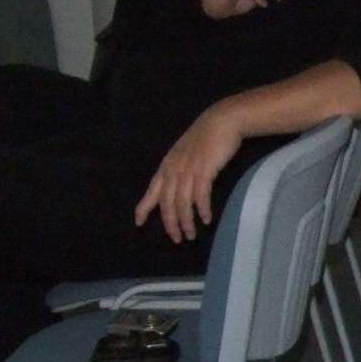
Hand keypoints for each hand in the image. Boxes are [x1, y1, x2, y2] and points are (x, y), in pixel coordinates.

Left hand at [136, 103, 244, 242]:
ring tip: (191, 235)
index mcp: (167, 166)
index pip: (152, 190)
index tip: (138, 223)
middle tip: (176, 239)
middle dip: (170, 223)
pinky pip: (200, 195)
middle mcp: (174, 169)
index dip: (144, 208)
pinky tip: (207, 219)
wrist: (222, 121)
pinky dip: (202, 209)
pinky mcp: (204, 170)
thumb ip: (179, 169)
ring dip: (186, 221)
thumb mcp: (185, 154)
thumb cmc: (205, 138)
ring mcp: (188, 170)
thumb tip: (179, 189)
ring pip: (182, 202)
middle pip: (167, 202)